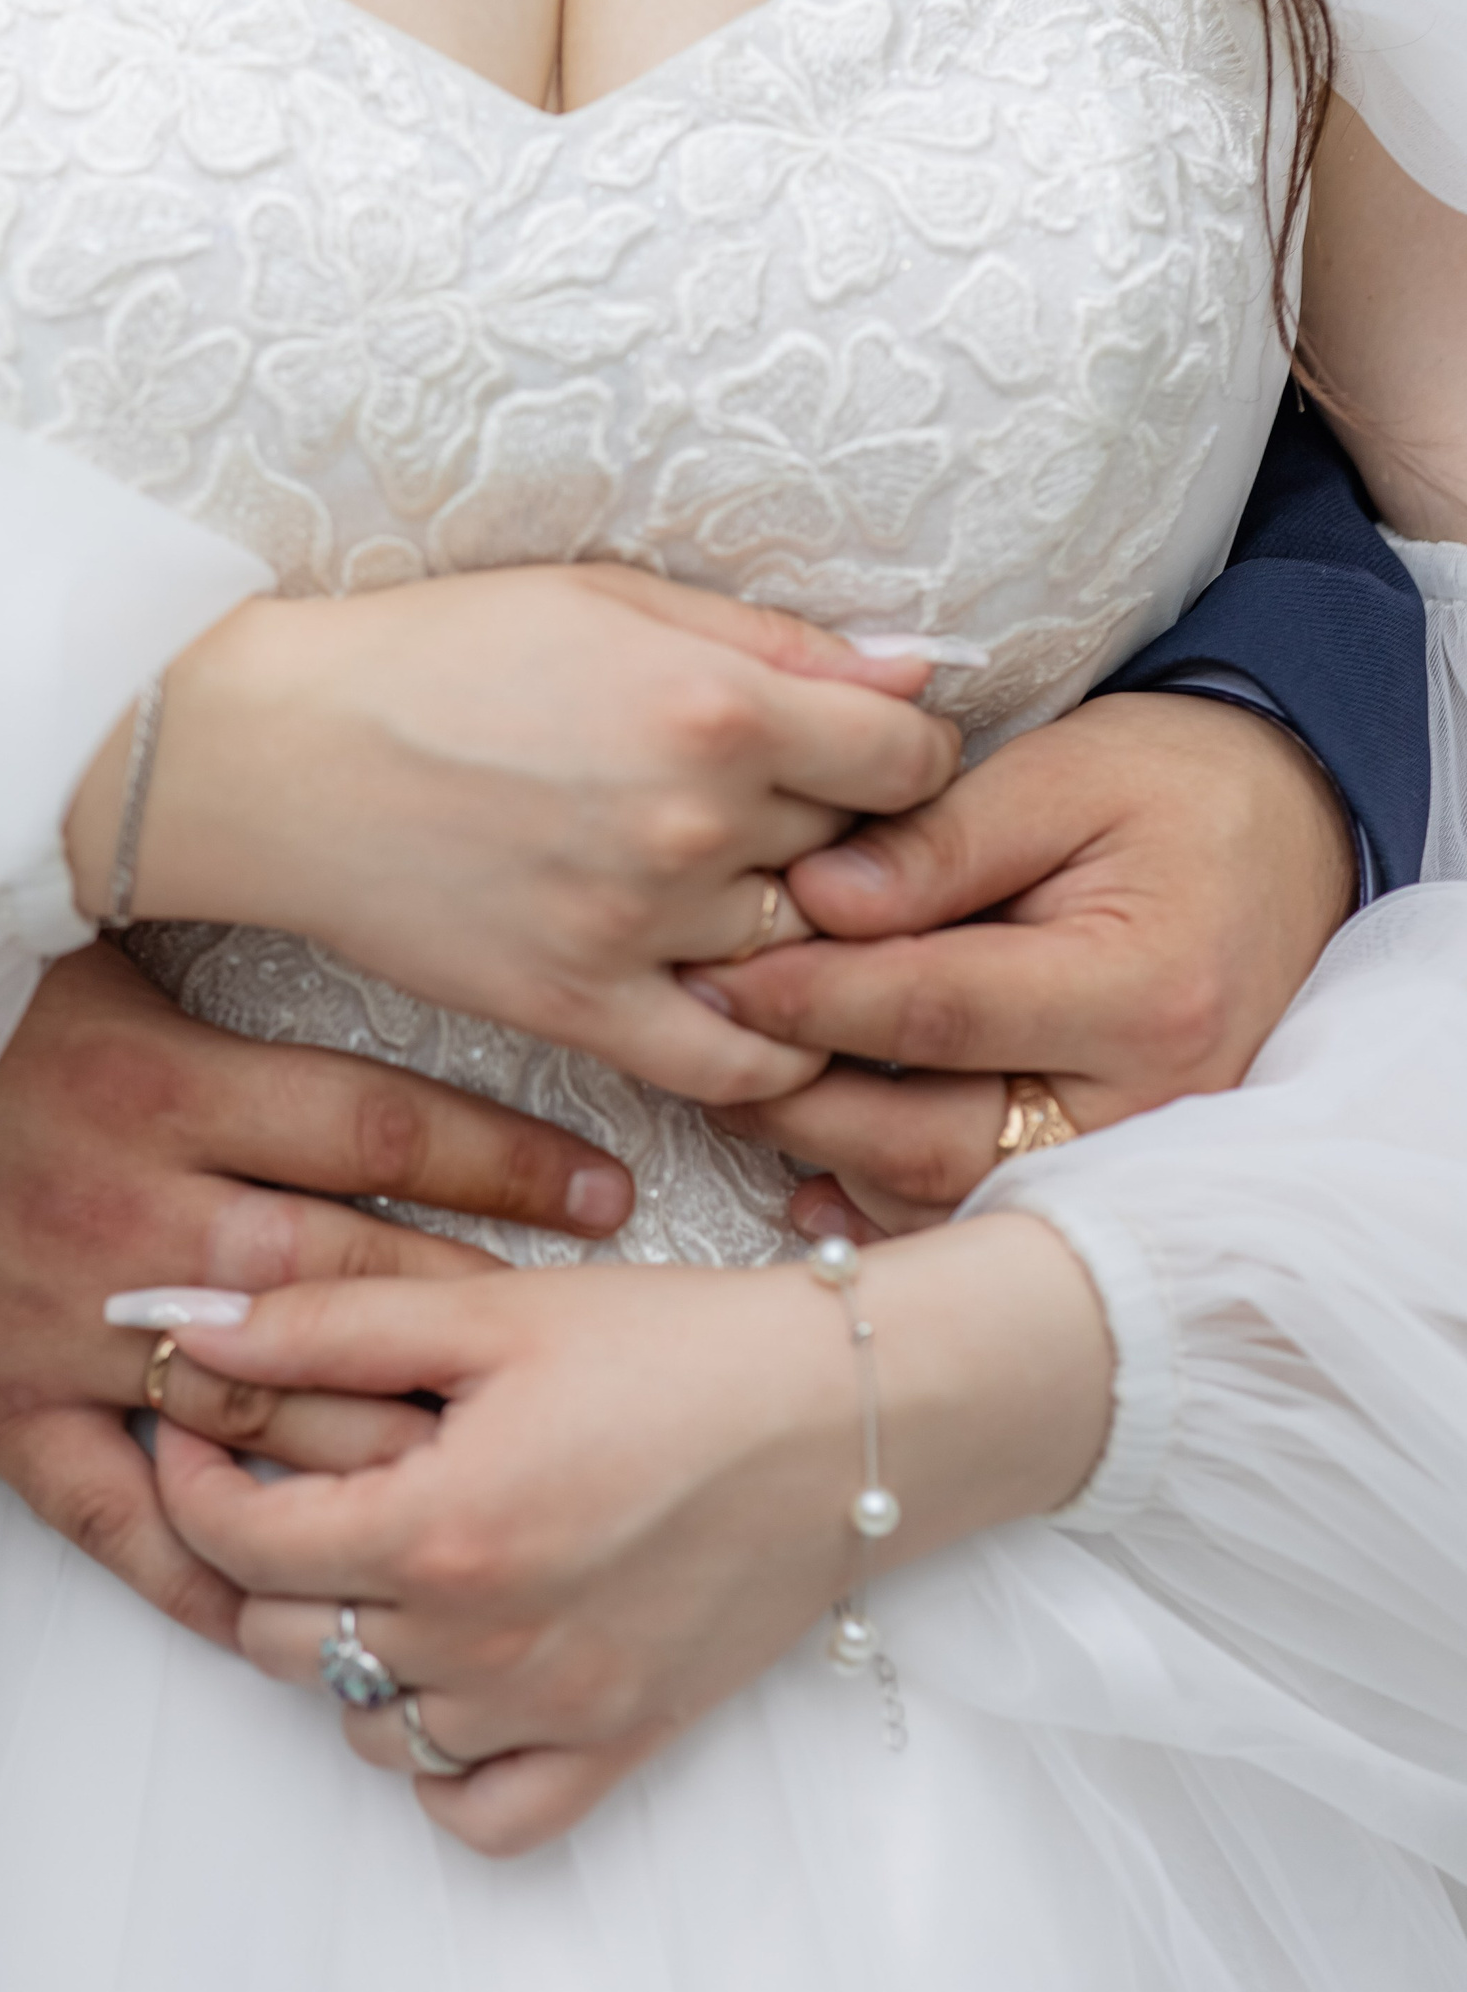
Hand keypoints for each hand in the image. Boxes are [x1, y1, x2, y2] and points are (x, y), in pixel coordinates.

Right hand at [0, 939, 633, 1644]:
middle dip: (488, 1320)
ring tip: (503, 1479)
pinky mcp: (5, 1415)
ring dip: (386, 1450)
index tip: (611, 1194)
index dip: (510, 1162)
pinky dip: (212, 1575)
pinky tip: (306, 1606)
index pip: (381, 1123)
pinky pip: (124, 1523)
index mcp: (167, 1085)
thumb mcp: (78, 952)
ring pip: (265, 1410)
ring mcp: (72, 1326)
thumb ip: (217, 957)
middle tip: (601, 1358)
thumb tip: (373, 892)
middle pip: (353, 1278)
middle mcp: (139, 1212)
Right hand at [66, 567, 958, 1107]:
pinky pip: (730, 1063)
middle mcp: (695, 823)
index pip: (910, 761)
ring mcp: (639, 927)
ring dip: (794, 927)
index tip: (865, 758)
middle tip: (792, 818)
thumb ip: (775, 641)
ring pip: (801, 951)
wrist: (275, 756)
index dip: (902, 758)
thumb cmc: (436, 654)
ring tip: (740, 890)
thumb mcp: (609, 597)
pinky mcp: (578, 1007)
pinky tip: (747, 1003)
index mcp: (716, 707)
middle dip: (843, 832)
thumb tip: (914, 675)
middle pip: (860, 853)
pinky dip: (766, 1044)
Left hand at [151, 1211, 1109, 1854]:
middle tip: (279, 1485)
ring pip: (365, 1727)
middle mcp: (484, 1642)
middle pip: (282, 1642)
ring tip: (376, 1561)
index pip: (235, 1541)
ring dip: (342, 1652)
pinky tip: (450, 1674)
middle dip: (249, 1560)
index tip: (191, 1426)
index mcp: (439, 1526)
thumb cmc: (682, 1345)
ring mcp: (552, 1708)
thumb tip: (179, 1325)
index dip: (186, 1477)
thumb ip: (325, 1324)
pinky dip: (437, 1761)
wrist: (854, 1412)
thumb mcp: (493, 1307)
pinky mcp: (620, 1741)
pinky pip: (478, 1813)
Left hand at [690, 693, 1356, 1233]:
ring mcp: (1136, 1155)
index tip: (718, 976)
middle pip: (934, 1136)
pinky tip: (811, 1166)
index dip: (813, 996)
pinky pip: (983, 1214)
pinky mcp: (1111, 1175)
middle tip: (703, 1046)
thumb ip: (938, 842)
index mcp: (1141, 987)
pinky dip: (887, 1199)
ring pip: (949, 1192)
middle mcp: (1150, 1098)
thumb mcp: (1062, 777)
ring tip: (736, 1088)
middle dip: (800, 1096)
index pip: (938, 1010)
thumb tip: (815, 899)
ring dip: (830, 1150)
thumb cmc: (1171, 790)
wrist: (1288, 832)